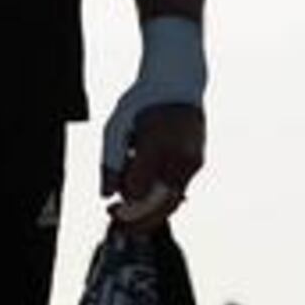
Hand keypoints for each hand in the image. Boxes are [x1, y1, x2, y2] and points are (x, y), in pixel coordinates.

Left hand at [99, 15, 205, 221]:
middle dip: (138, 220)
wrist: (177, 82)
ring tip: (130, 211)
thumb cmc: (142, 101)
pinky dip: (162, 197)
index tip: (110, 209)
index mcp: (155, 143)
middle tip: (118, 223)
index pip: (138, 190)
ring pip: (171, 200)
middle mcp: (178, 155)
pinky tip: (147, 196)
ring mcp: (192, 160)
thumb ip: (111, 163)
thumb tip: (106, 195)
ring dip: (150, 211)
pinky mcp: (198, 162)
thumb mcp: (116, 127)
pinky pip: (179, 189)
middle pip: (160, 205)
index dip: (124, 206)